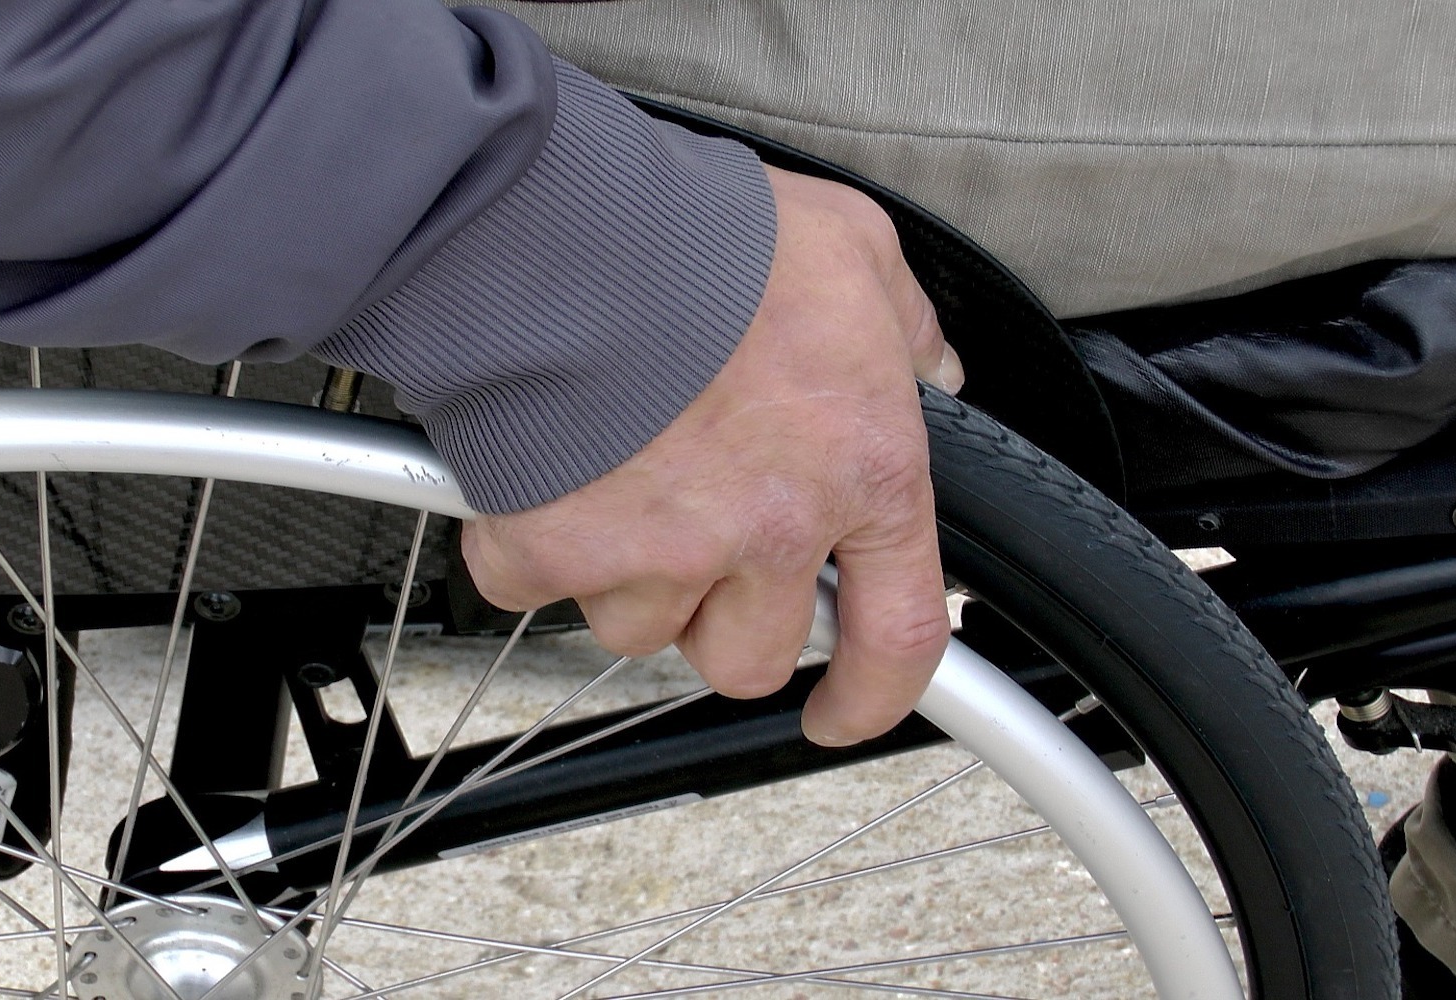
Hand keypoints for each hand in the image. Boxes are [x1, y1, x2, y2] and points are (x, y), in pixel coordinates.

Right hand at [462, 165, 962, 745]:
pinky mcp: (557, 551)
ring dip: (625, 576)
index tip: (841, 711)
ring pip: (639, 628)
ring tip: (612, 476)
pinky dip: (526, 543)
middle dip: (718, 618)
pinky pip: (534, 587)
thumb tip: (930, 361)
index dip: (872, 696)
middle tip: (693, 544)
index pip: (898, 635)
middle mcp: (769, 533)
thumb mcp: (854, 249)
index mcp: (861, 472)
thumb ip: (902, 321)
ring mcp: (661, 554)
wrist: (571, 232)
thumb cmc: (711, 237)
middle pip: (748, 656)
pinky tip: (538, 472)